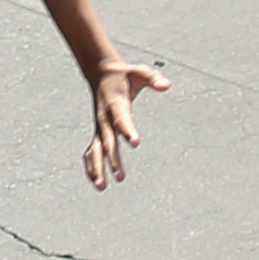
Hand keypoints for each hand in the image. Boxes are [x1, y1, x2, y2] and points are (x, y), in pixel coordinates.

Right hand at [84, 58, 173, 187]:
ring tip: (102, 187)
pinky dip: (91, 165)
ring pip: (95, 150)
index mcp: (116, 104)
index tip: (135, 143)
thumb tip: (166, 85)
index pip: (121, 118)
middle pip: (107, 141)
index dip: (127, 130)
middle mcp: (105, 118)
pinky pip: (92, 151)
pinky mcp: (98, 132)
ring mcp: (99, 127)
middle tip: (120, 176)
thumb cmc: (125, 75)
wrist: (100, 72)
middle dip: (113, 159)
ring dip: (97, 168)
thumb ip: (153, 78)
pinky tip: (97, 181)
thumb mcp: (140, 72)